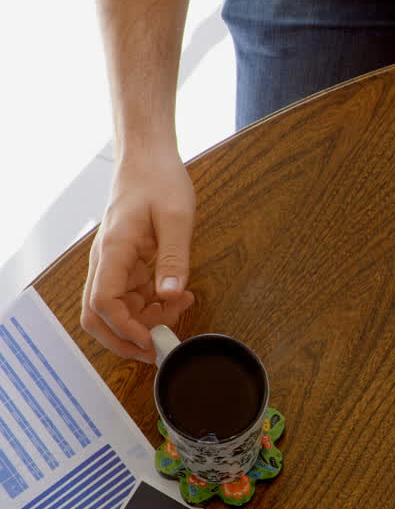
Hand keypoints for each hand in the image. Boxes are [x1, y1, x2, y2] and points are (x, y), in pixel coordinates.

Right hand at [81, 150, 195, 362]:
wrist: (148, 160)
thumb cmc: (159, 181)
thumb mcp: (176, 218)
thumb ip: (174, 259)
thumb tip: (171, 296)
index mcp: (113, 250)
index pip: (103, 302)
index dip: (125, 328)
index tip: (152, 340)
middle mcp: (106, 262)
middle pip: (98, 315)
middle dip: (126, 338)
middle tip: (161, 348)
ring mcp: (114, 265)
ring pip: (117, 309)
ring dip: (146, 320)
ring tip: (182, 309)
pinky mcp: (126, 264)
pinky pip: (132, 296)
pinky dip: (152, 305)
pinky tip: (178, 298)